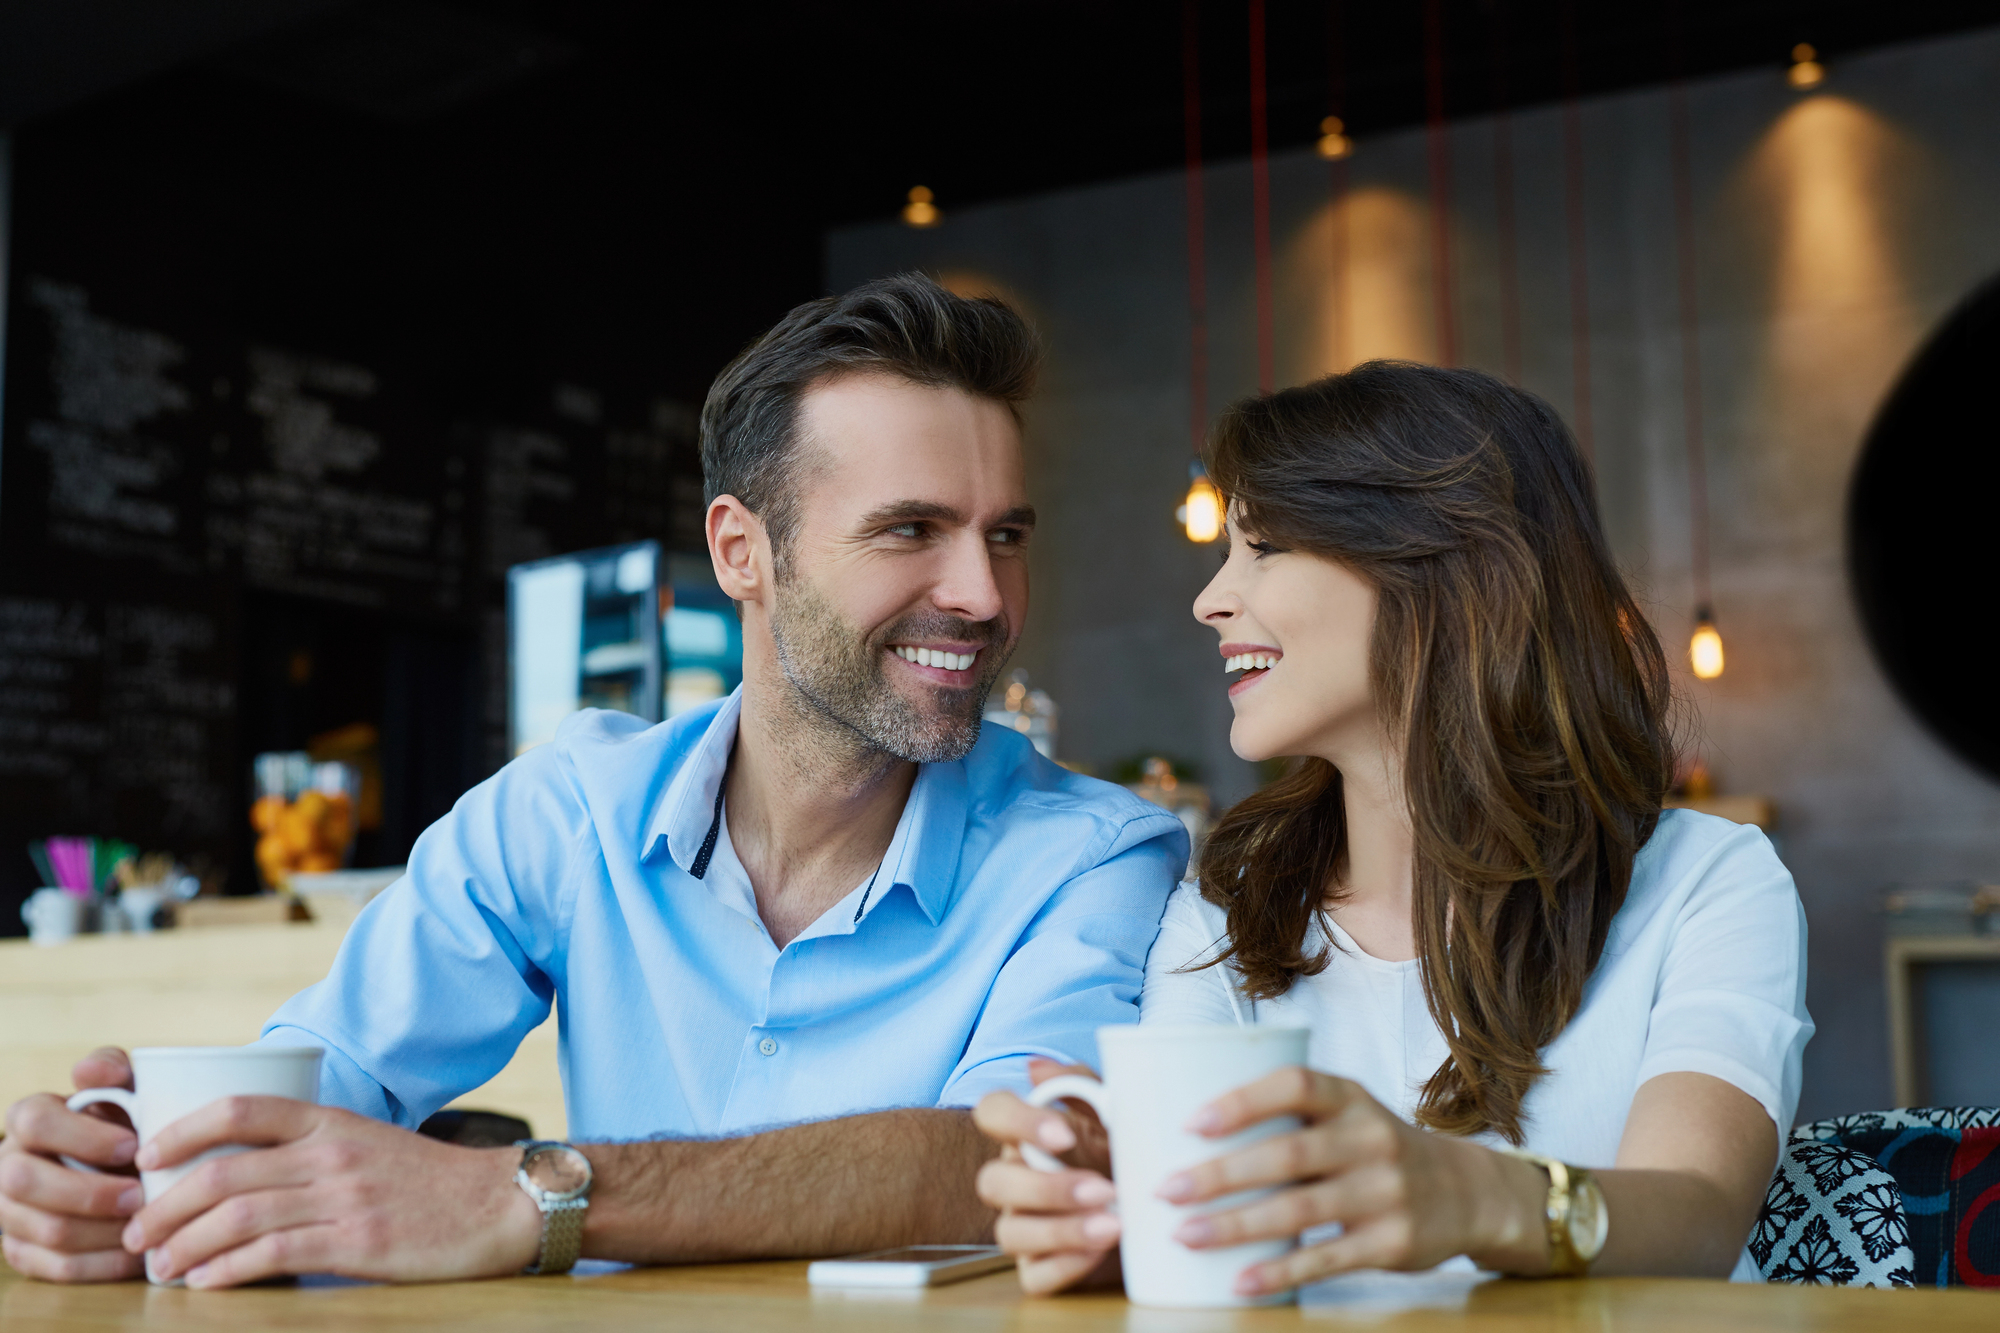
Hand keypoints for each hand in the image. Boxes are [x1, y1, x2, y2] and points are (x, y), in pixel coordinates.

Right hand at [0, 1048, 146, 1282]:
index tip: (133, 1146)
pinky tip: (136, 1256)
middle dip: (88, 1192)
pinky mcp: (25, 1251)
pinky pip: (56, 1267)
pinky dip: (101, 1264)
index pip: (34, 1121)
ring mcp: (10, 1212)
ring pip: (45, 1230)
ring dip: (102, 1232)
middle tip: (140, 1196)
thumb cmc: (126, 1121)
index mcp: (29, 1118)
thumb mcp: (125, 1087)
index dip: (82, 1136)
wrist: (126, 1166)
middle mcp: (8, 1165)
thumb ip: (112, 1070)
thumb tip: (92, 1072)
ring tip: (147, 1226)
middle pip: (24, 1182)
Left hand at [120, 1098, 543, 1287]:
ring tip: (160, 1266)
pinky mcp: (359, 1244)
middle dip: (163, 1206)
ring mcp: (345, 1199)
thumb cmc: (429, 1182)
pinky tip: (206, 1283)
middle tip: (136, 1233)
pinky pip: (274, 1255)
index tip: (146, 1158)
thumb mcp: (367, 1145)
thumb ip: (310, 1151)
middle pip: (223, 1172)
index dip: (182, 1130)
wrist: (499, 1205)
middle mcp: (332, 1154)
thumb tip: (236, 1177)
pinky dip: (227, 1271)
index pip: (242, 1109)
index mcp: (332, 1122)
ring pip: (238, 1216)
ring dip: (185, 1245)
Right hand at [972, 1058, 1119, 1294]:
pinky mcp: (1042, 1267)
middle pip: (992, 1183)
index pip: (991, 1112)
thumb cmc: (1125, 1149)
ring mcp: (1024, 1225)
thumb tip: (1035, 1067)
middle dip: (1046, 1188)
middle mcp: (1015, 1179)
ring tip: (1113, 1226)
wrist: (1162, 1204)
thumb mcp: (1113, 1109)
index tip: (1064, 1136)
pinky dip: (1065, 1266)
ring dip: (1061, 1231)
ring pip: (1010, 1233)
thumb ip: (1079, 1083)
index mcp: (1026, 1134)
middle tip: (1104, 1189)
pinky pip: (1034, 1276)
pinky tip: (1100, 1252)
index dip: (1017, 1122)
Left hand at [1157, 1067, 1545, 1296]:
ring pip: (1298, 1211)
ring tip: (1184, 1235)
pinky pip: (1325, 1260)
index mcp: (1351, 1098)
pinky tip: (1239, 1281)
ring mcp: (1384, 1193)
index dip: (1243, 1100)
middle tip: (1166, 1190)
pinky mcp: (1391, 1243)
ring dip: (1235, 1226)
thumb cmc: (1377, 1148)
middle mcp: (1371, 1139)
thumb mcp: (1349, 1113)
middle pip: (1286, 1154)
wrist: (1468, 1193)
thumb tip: (1188, 1130)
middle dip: (1220, 1175)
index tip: (1191, 1123)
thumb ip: (1289, 1116)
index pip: (1295, 1085)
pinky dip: (1279, 1272)